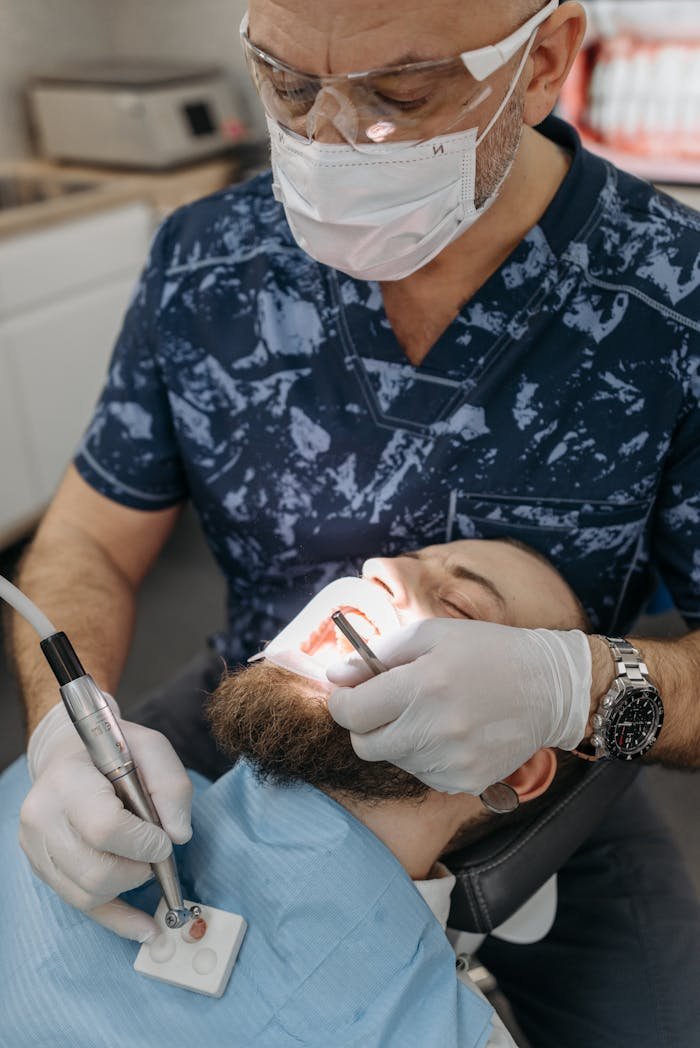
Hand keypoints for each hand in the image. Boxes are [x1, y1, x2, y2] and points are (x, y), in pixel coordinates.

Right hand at [20, 698, 192, 941]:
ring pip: (88, 894)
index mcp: (66, 781)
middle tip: (155, 851)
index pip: (104, 828)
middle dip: (138, 869)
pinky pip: (81, 906)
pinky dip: (117, 919)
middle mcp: (42, 818)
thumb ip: (171, 784)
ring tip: (143, 862)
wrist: (69, 756)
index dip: (143, 842)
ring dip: (128, 887)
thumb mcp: (150, 747)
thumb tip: (179, 835)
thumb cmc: (113, 752)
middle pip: (95, 871)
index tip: (163, 839)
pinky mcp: (43, 869)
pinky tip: (145, 927)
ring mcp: (37, 848)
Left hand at [327, 619, 591, 794]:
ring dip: (398, 738)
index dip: (342, 702)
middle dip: (365, 723)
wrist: (550, 687)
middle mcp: (434, 729)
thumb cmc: (489, 651)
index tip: (350, 693)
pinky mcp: (467, 781)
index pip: (350, 712)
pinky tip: (449, 732)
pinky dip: (425, 756)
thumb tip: (335, 676)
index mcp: (422, 685)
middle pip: (364, 745)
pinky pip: (423, 775)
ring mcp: (452, 761)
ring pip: (393, 760)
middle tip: (387, 703)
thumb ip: (379, 654)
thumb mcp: (432, 634)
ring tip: (429, 713)